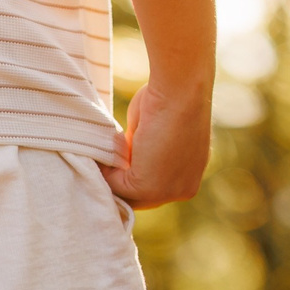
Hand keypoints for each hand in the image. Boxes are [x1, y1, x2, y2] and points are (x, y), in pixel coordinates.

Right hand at [101, 79, 209, 209]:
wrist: (179, 90)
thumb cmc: (169, 97)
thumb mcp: (155, 132)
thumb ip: (143, 151)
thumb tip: (125, 157)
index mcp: (190, 173)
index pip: (156, 187)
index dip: (132, 176)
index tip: (114, 163)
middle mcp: (185, 188)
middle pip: (143, 198)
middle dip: (120, 183)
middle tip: (101, 164)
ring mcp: (169, 192)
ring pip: (128, 196)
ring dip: (111, 179)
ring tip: (100, 157)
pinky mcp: (150, 187)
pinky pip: (118, 187)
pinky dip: (106, 173)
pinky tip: (102, 154)